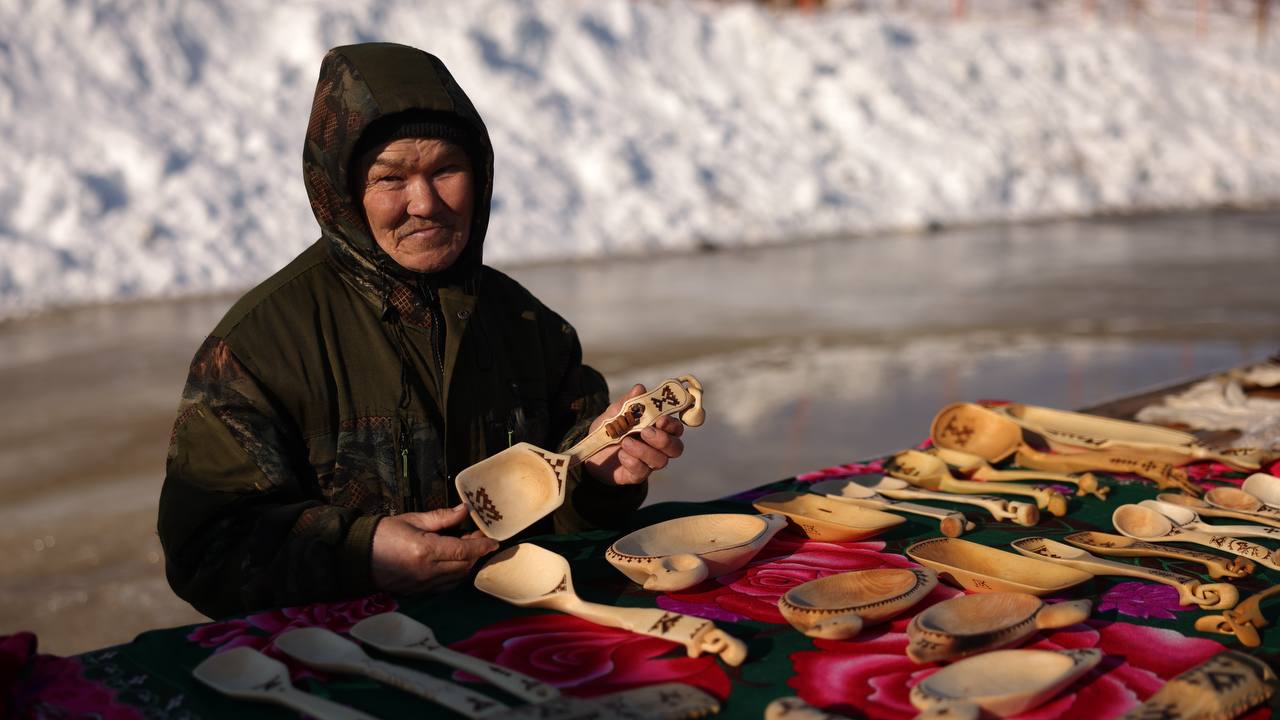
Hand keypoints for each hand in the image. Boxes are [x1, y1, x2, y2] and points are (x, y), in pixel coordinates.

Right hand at [370, 504, 499, 594]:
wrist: (357, 556)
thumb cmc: (383, 533)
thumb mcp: (413, 519)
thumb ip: (442, 517)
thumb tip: (464, 510)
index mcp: (425, 551)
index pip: (463, 551)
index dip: (482, 546)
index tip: (494, 541)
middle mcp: (427, 571)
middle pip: (464, 566)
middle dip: (476, 553)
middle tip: (479, 537)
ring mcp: (423, 585)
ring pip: (457, 578)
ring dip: (467, 565)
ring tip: (468, 548)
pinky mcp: (419, 592)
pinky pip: (446, 586)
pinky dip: (456, 575)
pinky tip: (455, 563)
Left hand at [582, 384, 684, 485]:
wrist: (590, 452)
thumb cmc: (608, 430)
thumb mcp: (614, 413)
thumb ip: (628, 403)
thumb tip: (639, 388)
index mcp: (657, 428)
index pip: (676, 427)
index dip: (672, 424)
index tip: (661, 419)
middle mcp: (658, 447)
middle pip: (676, 447)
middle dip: (663, 439)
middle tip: (645, 432)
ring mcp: (648, 462)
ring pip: (661, 461)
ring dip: (644, 450)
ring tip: (625, 442)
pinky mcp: (637, 475)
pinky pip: (642, 472)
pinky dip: (633, 462)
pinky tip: (621, 455)